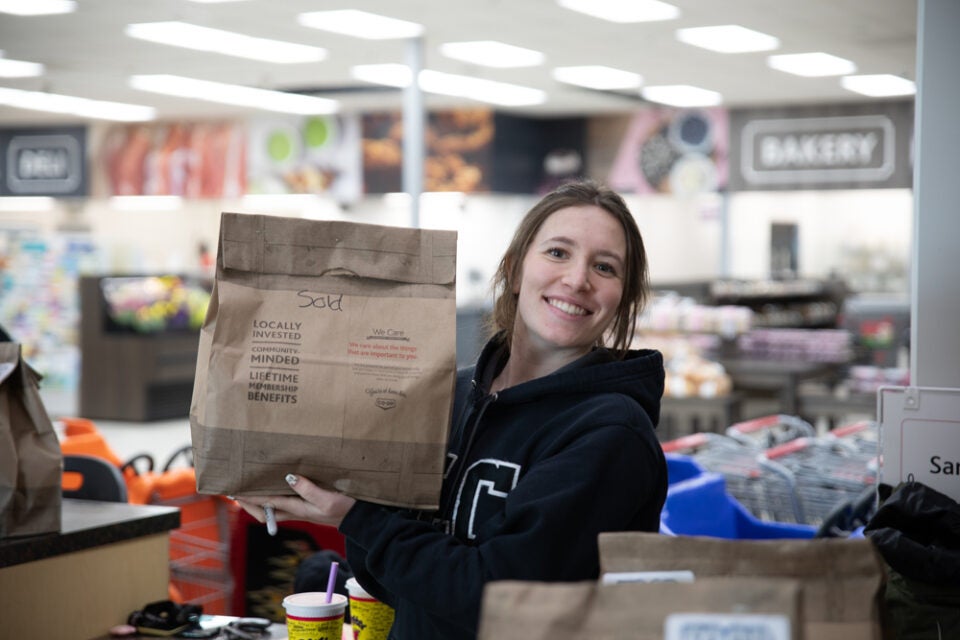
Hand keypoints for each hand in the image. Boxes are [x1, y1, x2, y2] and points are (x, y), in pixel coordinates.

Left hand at [234, 474, 355, 529]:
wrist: (360, 519)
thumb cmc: (346, 508)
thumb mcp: (328, 499)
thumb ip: (308, 489)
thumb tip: (288, 477)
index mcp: (298, 509)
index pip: (268, 503)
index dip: (251, 498)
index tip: (236, 491)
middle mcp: (297, 511)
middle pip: (265, 512)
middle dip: (249, 504)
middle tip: (236, 493)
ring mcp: (302, 510)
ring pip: (273, 509)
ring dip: (259, 502)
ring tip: (250, 491)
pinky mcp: (309, 507)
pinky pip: (284, 503)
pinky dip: (273, 497)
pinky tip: (274, 489)